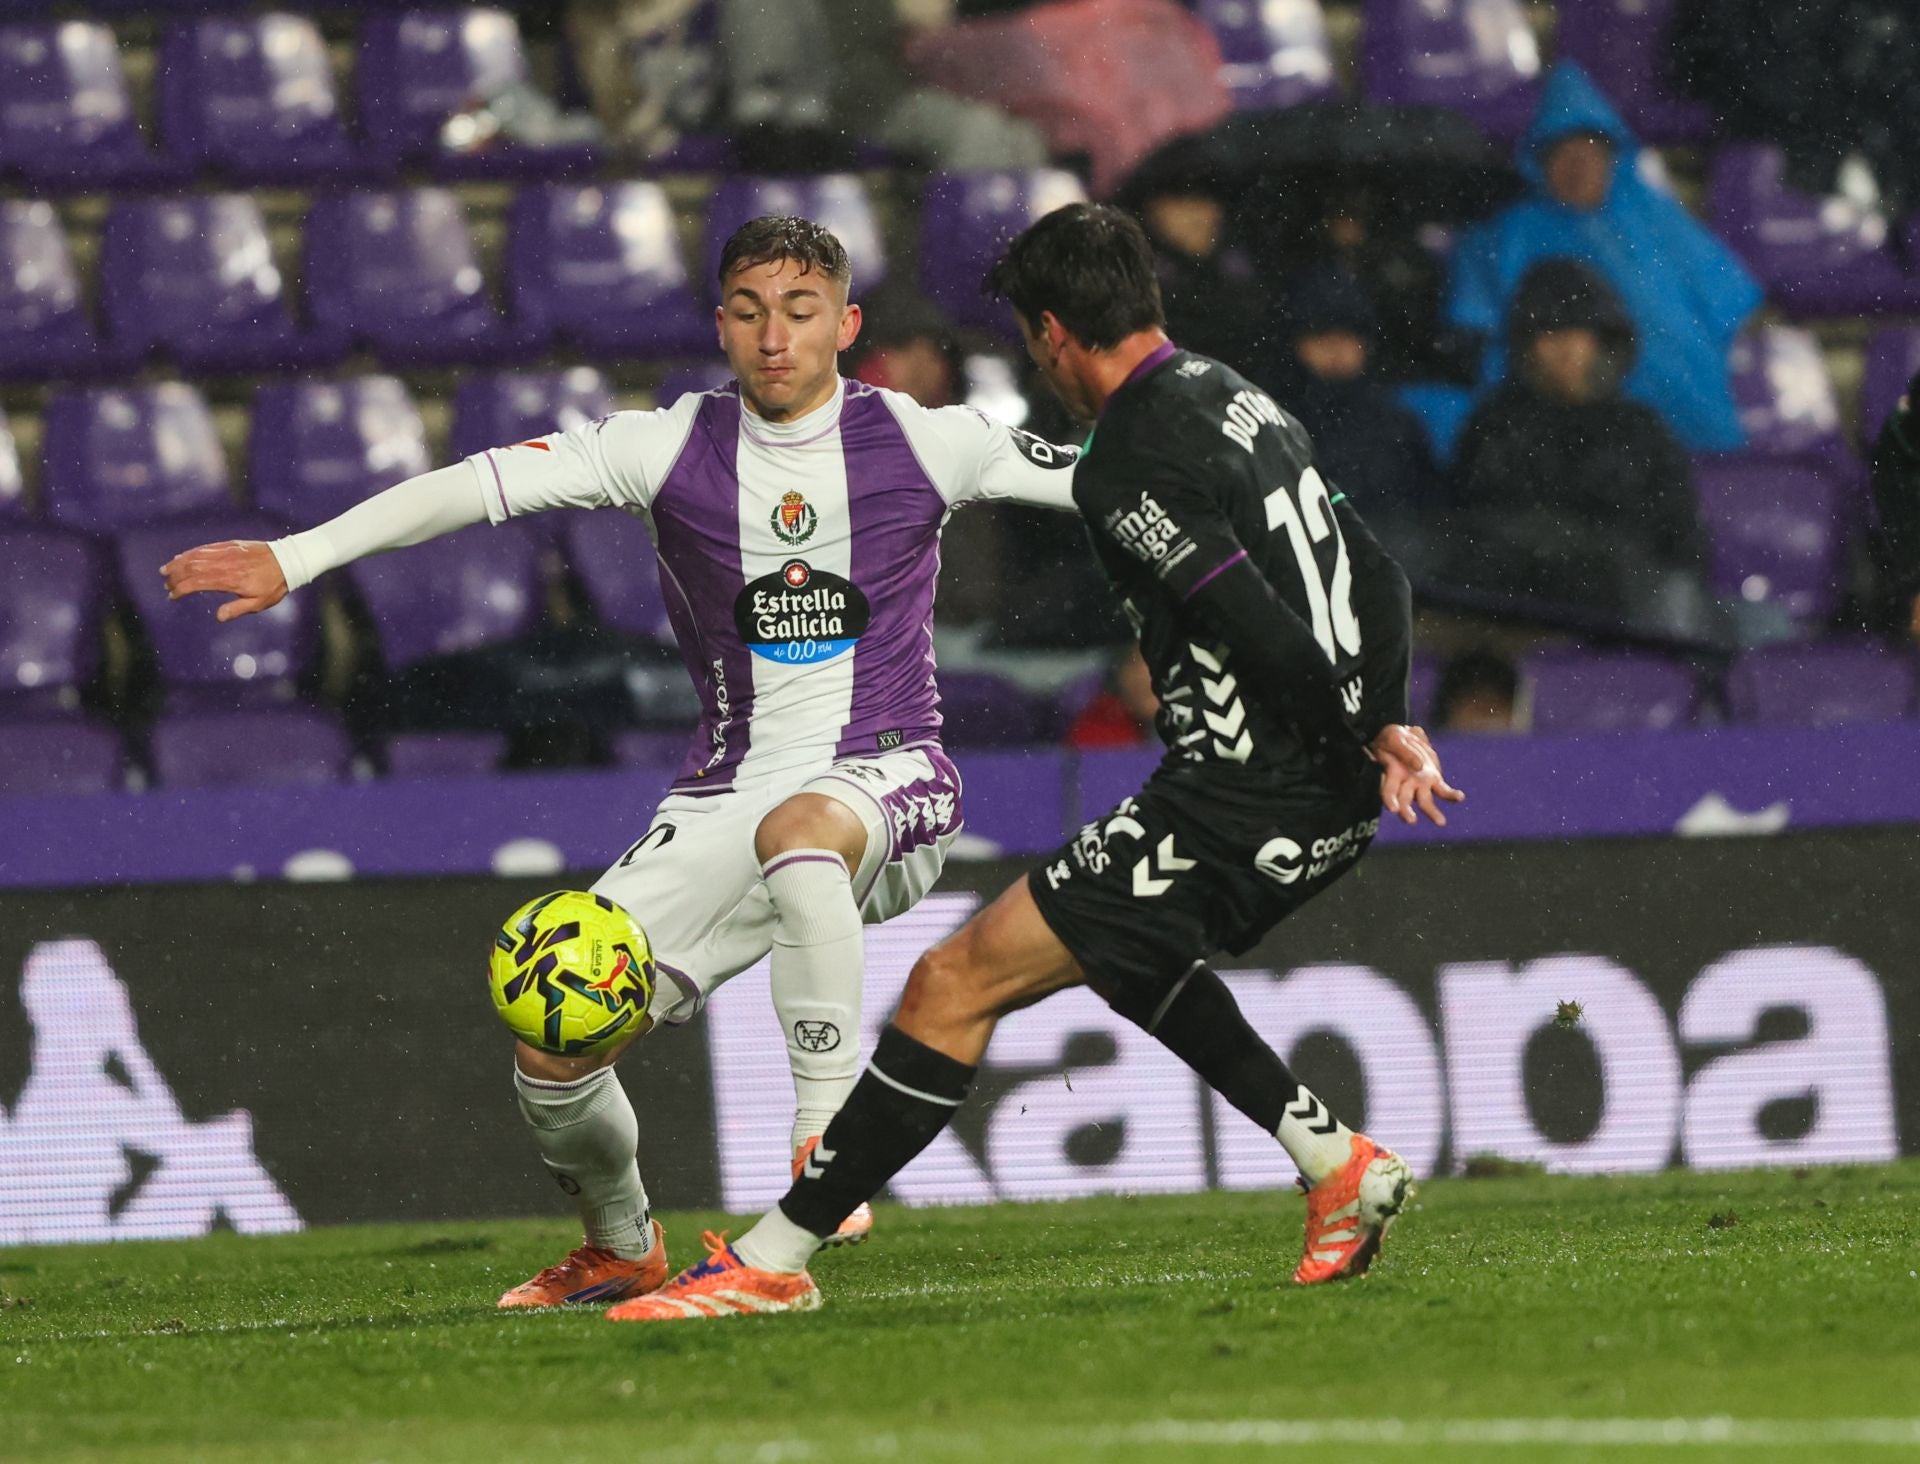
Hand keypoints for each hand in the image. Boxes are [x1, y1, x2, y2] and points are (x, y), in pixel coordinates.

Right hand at [160, 540, 288, 621]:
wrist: (288, 560)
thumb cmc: (274, 585)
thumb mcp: (259, 603)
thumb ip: (237, 609)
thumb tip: (218, 617)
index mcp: (229, 580)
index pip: (197, 583)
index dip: (181, 589)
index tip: (172, 596)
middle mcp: (224, 564)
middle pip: (191, 567)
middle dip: (176, 576)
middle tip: (166, 584)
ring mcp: (226, 552)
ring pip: (196, 555)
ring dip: (178, 562)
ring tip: (165, 570)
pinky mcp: (230, 545)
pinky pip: (206, 548)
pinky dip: (191, 552)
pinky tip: (183, 556)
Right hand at [1368, 723, 1464, 826]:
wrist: (1403, 736)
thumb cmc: (1392, 737)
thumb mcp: (1396, 739)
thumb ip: (1405, 752)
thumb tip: (1419, 766)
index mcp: (1391, 774)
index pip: (1388, 791)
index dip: (1389, 800)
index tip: (1393, 809)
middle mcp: (1404, 784)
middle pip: (1404, 802)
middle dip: (1406, 812)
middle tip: (1411, 820)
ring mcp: (1419, 783)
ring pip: (1424, 802)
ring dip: (1432, 813)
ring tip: (1440, 822)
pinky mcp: (1433, 779)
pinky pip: (1443, 791)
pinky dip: (1451, 795)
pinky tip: (1460, 797)